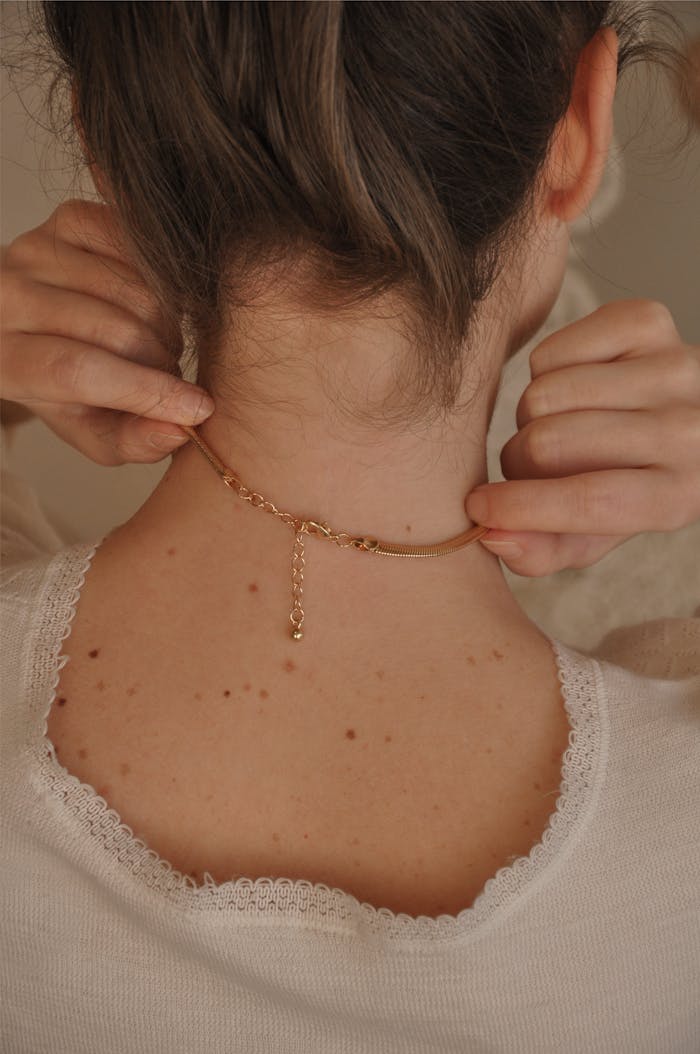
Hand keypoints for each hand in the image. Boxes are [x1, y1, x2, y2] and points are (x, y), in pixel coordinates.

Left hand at [1, 200, 214, 463]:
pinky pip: (140, 249)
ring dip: (167, 325)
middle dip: (162, 359)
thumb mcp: (95, 431)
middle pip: (113, 328)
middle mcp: (8, 296)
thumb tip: (179, 429)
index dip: (143, 390)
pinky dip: (164, 282)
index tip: (196, 407)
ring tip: (158, 344)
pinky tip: (155, 305)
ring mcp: (38, 249)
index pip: (75, 370)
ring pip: (134, 289)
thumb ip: (134, 441)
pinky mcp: (70, 220)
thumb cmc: (67, 389)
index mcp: (3, 359)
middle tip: (168, 375)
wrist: (39, 330)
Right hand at [465, 300, 699, 575]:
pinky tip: (570, 387)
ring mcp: (673, 366)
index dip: (523, 507)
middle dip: (521, 461)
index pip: (592, 500)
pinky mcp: (648, 322)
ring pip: (544, 394)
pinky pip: (551, 351)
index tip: (478, 509)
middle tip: (532, 467)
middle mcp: (688, 428)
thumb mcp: (595, 536)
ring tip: (555, 427)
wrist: (682, 419)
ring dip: (531, 417)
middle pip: (552, 443)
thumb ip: (543, 551)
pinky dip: (544, 371)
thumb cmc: (627, 484)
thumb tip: (492, 535)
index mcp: (681, 494)